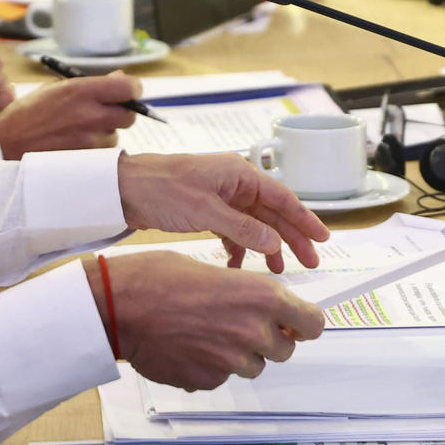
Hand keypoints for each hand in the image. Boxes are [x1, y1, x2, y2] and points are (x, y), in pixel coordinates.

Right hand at [0, 72, 140, 156]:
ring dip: (105, 133)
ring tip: (80, 132)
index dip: (132, 90)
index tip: (128, 92)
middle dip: (122, 113)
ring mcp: (88, 140)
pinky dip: (95, 150)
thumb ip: (91, 85)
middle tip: (108, 113)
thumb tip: (121, 80)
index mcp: (80, 91)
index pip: (127, 89)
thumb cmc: (28, 114)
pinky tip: (75, 145)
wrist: (5, 143)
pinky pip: (102, 154)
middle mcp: (88, 115)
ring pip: (115, 137)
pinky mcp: (84, 159)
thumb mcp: (56, 89)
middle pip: (129, 116)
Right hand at [85, 251, 324, 390]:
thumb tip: (268, 310)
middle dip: (269, 339)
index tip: (299, 322)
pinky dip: (211, 365)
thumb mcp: (218, 272)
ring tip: (208, 332)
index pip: (313, 324)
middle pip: (285, 349)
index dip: (305, 323)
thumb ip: (251, 295)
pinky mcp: (208, 381)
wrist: (120, 306)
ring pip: (253, 365)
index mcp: (262, 297)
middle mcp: (253, 332)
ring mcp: (231, 362)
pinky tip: (189, 346)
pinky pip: (222, 376)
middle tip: (242, 324)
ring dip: (240, 354)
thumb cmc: (160, 277)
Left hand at [117, 153, 328, 273]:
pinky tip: (237, 266)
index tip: (322, 238)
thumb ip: (243, 228)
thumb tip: (274, 243)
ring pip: (254, 224)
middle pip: (272, 213)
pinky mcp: (206, 210)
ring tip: (277, 271)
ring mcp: (221, 196)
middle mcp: (234, 182)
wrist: (122, 189)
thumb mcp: (205, 211)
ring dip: (265, 246)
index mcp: (240, 173)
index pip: (282, 198)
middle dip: (290, 238)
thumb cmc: (161, 189)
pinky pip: (232, 230)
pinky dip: (238, 248)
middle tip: (308, 263)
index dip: (304, 219)